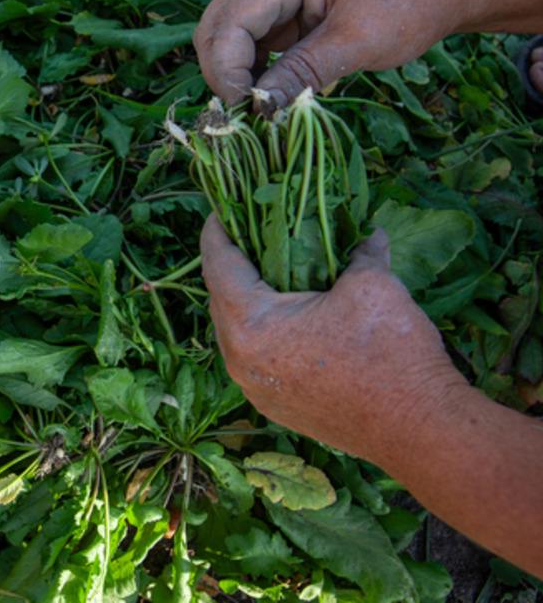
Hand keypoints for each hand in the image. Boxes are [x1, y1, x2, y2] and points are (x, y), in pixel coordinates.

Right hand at [193, 0, 467, 106]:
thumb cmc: (407, 8)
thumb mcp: (356, 44)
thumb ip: (302, 72)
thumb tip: (259, 110)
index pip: (231, 21)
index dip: (227, 69)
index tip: (245, 110)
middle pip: (217, 26)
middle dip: (223, 73)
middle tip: (242, 115)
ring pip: (226, 37)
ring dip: (234, 75)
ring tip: (256, 108)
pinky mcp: (279, 10)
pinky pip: (248, 43)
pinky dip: (251, 72)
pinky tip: (268, 94)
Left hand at [199, 214, 468, 463]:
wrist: (422, 430)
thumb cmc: (391, 354)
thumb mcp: (373, 285)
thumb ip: (359, 253)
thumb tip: (369, 235)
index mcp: (250, 326)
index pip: (218, 265)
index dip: (217, 232)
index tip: (221, 209)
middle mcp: (240, 363)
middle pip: (221, 299)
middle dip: (232, 264)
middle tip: (248, 233)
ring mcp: (256, 390)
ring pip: (237, 331)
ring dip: (249, 299)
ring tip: (269, 270)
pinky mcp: (278, 406)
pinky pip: (256, 357)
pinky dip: (266, 329)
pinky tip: (290, 313)